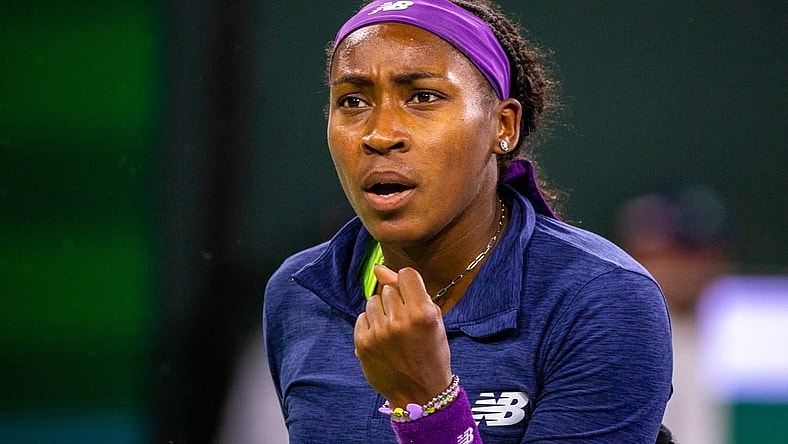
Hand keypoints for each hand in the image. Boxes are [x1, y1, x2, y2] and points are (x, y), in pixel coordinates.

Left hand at [354, 265, 452, 407]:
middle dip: (396, 301)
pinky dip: (370, 325)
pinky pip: (362, 317)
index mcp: (422, 313)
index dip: (409, 284)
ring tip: (393, 331)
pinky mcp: (363, 343)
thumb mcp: (433, 321)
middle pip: (389, 288)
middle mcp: (399, 321)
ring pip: (373, 301)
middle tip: (405, 321)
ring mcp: (379, 333)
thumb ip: (410, 291)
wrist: (421, 394)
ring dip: (382, 312)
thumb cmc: (432, 354)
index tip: (412, 298)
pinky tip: (382, 339)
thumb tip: (379, 268)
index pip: (406, 274)